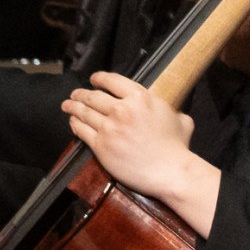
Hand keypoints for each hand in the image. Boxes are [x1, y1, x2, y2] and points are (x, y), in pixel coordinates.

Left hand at [64, 72, 214, 228]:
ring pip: (84, 112)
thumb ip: (173, 111)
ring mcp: (110, 127)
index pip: (112, 81)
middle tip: (75, 94)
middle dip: (81, 93)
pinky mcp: (101, 145)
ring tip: (68, 105)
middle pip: (93, 96)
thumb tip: (174, 112)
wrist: (169, 171)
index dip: (99, 78)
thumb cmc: (177, 148)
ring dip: (73, 107)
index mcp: (141, 98)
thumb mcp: (181, 120)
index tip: (94, 79)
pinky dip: (75, 124)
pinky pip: (82, 130)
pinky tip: (73, 122)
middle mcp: (123, 110)